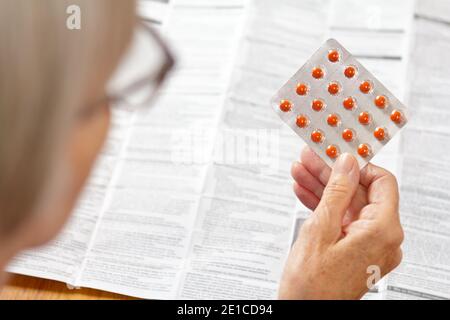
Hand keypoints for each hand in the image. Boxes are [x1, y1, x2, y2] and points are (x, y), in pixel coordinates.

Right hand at [279, 147, 403, 299]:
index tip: (337, 154)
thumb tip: (346, 165)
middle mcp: (382, 239)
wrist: (303, 312)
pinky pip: (341, 221)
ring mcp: (368, 246)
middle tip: (310, 159)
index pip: (381, 182)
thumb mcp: (320, 228)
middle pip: (359, 193)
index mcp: (383, 231)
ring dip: (323, 188)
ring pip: (346, 206)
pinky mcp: (354, 251)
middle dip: (330, 175)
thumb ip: (336, 192)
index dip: (357, 165)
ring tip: (300, 172)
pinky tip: (305, 193)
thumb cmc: (312, 285)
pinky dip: (323, 208)